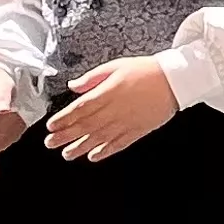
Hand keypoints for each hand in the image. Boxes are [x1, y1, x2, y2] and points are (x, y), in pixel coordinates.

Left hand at [47, 57, 179, 160]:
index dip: (63, 119)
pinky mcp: (136, 131)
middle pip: (84, 126)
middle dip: (65, 136)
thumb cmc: (145, 70)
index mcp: (107, 93)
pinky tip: (93, 157)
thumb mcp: (115, 66)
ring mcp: (125, 123)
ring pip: (98, 139)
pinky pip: (117, 145)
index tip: (51, 126)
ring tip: (66, 154)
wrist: (174, 81)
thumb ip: (92, 78)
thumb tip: (74, 86)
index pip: (79, 110)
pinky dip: (104, 152)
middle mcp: (114, 111)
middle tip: (50, 143)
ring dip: (79, 148)